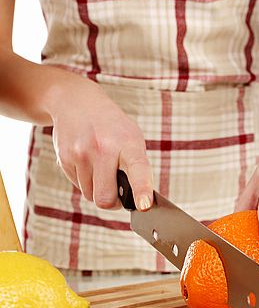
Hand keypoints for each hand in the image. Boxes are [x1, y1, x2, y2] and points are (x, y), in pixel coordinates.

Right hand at [49, 78, 152, 210]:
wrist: (76, 102)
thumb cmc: (113, 128)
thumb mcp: (132, 139)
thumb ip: (137, 168)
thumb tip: (138, 201)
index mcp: (128, 143)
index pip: (138, 170)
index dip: (142, 190)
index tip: (144, 205)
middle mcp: (104, 148)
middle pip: (105, 198)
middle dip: (112, 202)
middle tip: (117, 194)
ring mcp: (81, 153)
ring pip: (90, 195)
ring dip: (97, 189)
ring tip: (100, 168)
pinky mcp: (64, 158)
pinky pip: (78, 186)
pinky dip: (85, 181)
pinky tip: (87, 162)